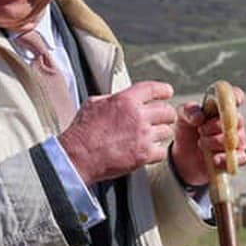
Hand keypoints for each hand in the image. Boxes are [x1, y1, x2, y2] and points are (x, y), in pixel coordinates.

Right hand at [59, 81, 176, 184]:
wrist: (78, 156)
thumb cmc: (82, 131)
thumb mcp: (94, 104)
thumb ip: (113, 99)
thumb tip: (122, 98)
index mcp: (126, 100)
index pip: (154, 89)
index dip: (164, 90)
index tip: (167, 92)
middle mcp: (138, 115)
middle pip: (167, 111)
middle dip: (165, 115)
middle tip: (160, 120)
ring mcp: (143, 135)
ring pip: (166, 131)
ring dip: (159, 134)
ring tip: (148, 138)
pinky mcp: (144, 154)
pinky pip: (162, 151)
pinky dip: (156, 152)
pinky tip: (146, 152)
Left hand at [170, 86, 245, 185]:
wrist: (185, 157)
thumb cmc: (187, 130)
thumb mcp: (182, 118)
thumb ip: (188, 111)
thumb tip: (200, 116)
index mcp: (221, 106)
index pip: (235, 96)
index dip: (235, 96)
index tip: (230, 101)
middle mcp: (233, 121)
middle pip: (236, 119)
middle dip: (216, 125)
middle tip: (200, 130)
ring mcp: (237, 139)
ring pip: (236, 138)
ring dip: (216, 142)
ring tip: (201, 143)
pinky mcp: (237, 158)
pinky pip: (241, 157)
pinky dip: (226, 158)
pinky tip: (214, 159)